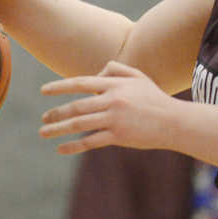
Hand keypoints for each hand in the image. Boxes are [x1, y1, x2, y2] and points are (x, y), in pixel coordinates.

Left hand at [40, 60, 177, 153]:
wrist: (174, 121)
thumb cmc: (155, 99)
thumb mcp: (138, 77)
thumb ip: (116, 69)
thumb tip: (96, 72)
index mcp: (115, 84)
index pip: (81, 83)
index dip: (59, 86)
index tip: (43, 90)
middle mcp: (112, 100)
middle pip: (76, 106)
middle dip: (56, 112)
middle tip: (43, 118)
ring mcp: (115, 118)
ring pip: (80, 123)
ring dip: (58, 128)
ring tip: (43, 132)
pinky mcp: (119, 135)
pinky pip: (91, 141)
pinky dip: (74, 145)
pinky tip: (61, 149)